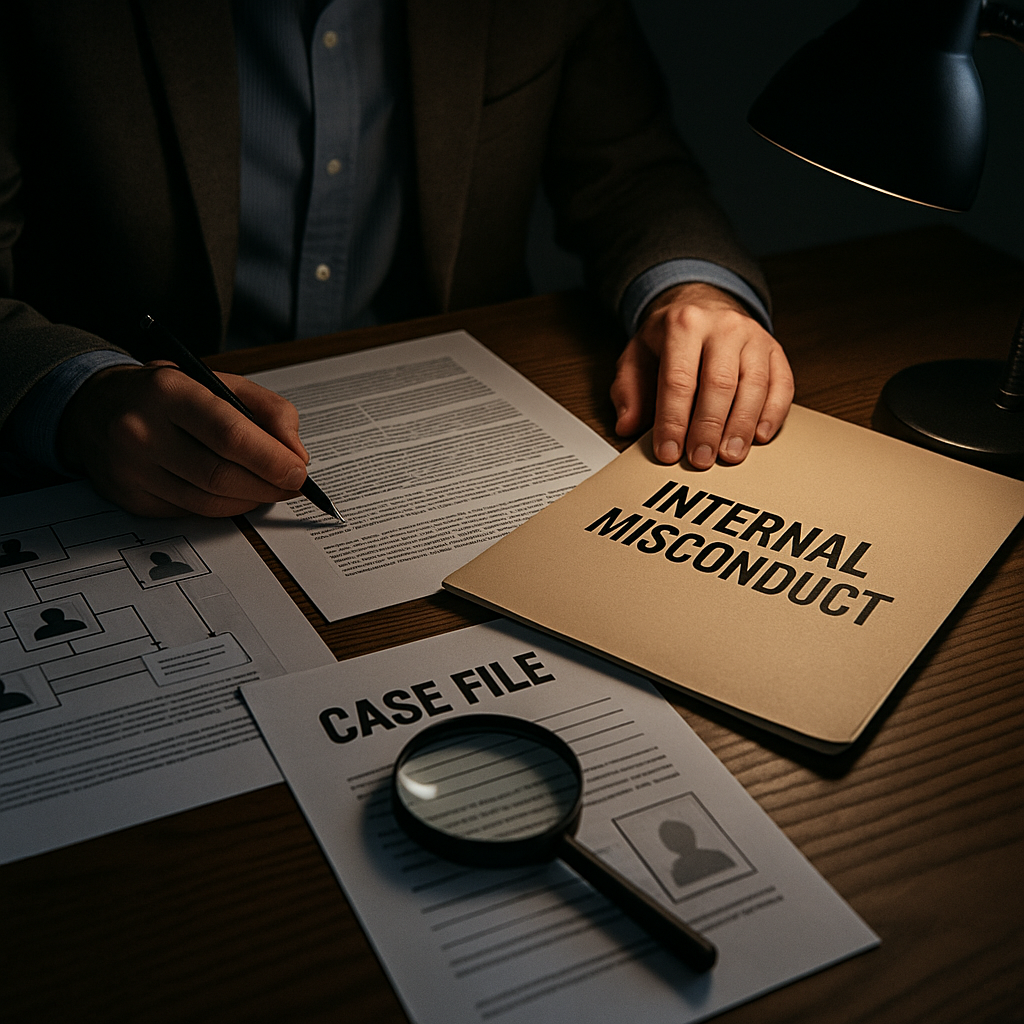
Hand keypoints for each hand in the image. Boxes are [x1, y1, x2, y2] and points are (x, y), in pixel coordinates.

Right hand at [57, 362, 309, 516]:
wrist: (96, 407)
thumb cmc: (168, 395)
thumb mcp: (219, 382)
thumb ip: (270, 411)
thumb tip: (296, 454)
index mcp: (168, 392)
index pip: (229, 435)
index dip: (271, 459)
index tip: (298, 471)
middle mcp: (142, 431)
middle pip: (220, 476)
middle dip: (268, 486)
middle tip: (292, 484)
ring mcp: (131, 469)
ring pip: (208, 503)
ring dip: (250, 500)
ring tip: (269, 489)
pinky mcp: (131, 499)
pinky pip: (191, 513)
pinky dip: (223, 507)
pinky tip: (235, 493)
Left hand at [610, 282, 793, 467]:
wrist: (702, 303)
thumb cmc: (669, 338)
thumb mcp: (637, 356)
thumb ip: (628, 391)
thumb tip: (627, 425)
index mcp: (684, 325)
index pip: (678, 380)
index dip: (673, 420)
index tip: (669, 451)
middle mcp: (723, 327)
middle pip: (719, 383)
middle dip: (708, 428)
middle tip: (700, 459)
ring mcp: (753, 337)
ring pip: (754, 385)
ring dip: (742, 426)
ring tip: (729, 455)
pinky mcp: (774, 350)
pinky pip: (782, 384)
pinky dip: (773, 413)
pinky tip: (760, 436)